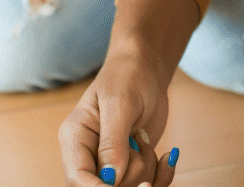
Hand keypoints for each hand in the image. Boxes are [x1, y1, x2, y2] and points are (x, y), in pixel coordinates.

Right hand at [58, 47, 176, 186]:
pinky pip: (149, 184)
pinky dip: (162, 176)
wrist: (146, 68)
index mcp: (75, 138)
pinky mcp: (132, 165)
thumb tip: (110, 178)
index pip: (77, 178)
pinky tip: (168, 156)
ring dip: (147, 169)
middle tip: (140, 141)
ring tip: (144, 137)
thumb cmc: (128, 76)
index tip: (121, 184)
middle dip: (131, 172)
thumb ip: (113, 142)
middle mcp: (89, 155)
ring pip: (129, 186)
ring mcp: (111, 162)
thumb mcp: (121, 104)